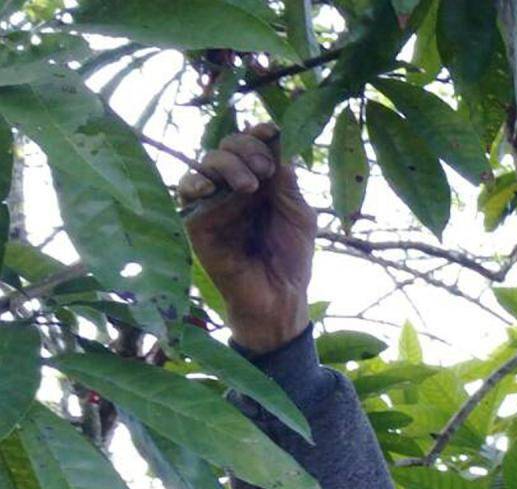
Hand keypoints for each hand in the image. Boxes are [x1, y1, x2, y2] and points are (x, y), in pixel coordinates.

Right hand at [177, 122, 316, 353]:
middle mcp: (235, 186)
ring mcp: (215, 201)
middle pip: (229, 146)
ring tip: (249, 185)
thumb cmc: (292, 257)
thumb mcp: (299, 216)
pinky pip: (185, 191)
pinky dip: (194, 182)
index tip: (272, 131)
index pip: (254, 145)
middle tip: (265, 170)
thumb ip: (287, 182)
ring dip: (227, 164)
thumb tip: (278, 143)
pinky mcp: (196, 220)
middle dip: (247, 148)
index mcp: (262, 180)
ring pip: (207, 162)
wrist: (278, 296)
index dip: (260, 133)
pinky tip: (210, 188)